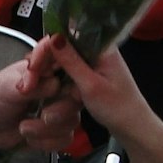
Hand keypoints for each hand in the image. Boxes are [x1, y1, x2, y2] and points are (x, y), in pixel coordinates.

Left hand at [0, 56, 81, 152]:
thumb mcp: (7, 86)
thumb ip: (31, 83)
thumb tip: (55, 84)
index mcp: (49, 67)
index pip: (73, 67)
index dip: (73, 80)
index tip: (65, 93)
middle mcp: (59, 86)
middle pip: (78, 98)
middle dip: (60, 112)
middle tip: (43, 116)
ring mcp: (61, 108)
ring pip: (72, 121)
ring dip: (47, 131)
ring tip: (23, 128)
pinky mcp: (58, 129)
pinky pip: (66, 138)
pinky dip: (47, 142)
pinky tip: (29, 138)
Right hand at [38, 37, 162, 148]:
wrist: (133, 127)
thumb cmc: (118, 108)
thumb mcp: (90, 85)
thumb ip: (71, 61)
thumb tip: (53, 37)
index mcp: (101, 45)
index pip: (66, 34)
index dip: (46, 47)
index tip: (33, 66)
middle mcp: (97, 48)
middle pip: (62, 44)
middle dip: (44, 60)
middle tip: (28, 80)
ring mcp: (93, 60)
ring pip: (63, 57)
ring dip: (48, 69)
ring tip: (32, 83)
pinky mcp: (90, 72)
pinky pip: (69, 68)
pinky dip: (57, 76)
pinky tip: (46, 85)